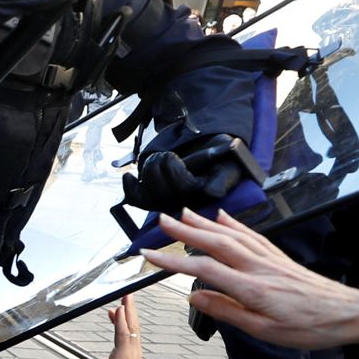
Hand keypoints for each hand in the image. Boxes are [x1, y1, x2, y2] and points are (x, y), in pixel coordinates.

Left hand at [95, 294, 140, 358]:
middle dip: (129, 310)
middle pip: (134, 326)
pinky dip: (122, 320)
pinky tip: (118, 309)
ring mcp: (131, 351)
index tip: (116, 312)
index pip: (128, 334)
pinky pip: (123, 332)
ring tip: (126, 296)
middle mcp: (134, 351)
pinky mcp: (124, 352)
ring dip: (128, 310)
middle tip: (126, 296)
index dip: (123, 321)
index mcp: (131, 356)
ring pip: (131, 326)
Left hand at [122, 134, 248, 215]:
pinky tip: (128, 177)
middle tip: (164, 153)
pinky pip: (137, 201)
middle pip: (162, 192)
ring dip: (147, 171)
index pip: (183, 188)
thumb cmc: (222, 160)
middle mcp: (186, 205)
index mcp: (203, 197)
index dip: (172, 170)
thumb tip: (212, 193)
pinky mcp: (156, 201)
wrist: (212, 155)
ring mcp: (170, 205)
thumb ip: (222, 180)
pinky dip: (129, 189)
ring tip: (156, 158)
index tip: (171, 155)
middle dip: (158, 165)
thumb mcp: (229, 165)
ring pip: (149, 195)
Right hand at [143, 209, 358, 348]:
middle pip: (214, 242)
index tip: (149, 254)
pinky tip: (221, 217)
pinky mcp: (279, 257)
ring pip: (231, 234)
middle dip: (185, 230)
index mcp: (250, 287)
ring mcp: (269, 259)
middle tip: (161, 221)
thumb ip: (226, 311)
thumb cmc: (309, 328)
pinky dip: (233, 224)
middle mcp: (258, 266)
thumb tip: (195, 297)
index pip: (203, 268)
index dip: (172, 260)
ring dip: (204, 222)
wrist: (348, 315)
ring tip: (183, 213)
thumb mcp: (263, 330)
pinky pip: (251, 235)